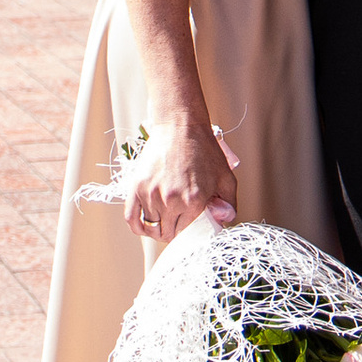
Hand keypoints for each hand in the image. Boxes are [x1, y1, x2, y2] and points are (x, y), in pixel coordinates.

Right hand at [126, 111, 239, 247]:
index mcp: (194, 201)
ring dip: (159, 229)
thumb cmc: (203, 149)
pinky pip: (132, 220)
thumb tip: (221, 222)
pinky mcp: (136, 188)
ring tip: (166, 220)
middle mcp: (171, 201)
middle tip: (180, 223)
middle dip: (176, 232)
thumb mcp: (225, 177)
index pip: (189, 235)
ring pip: (152, 229)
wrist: (180, 126)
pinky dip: (139, 227)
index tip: (192, 228)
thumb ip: (229, 204)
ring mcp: (151, 195)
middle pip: (169, 235)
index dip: (192, 234)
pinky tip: (148, 224)